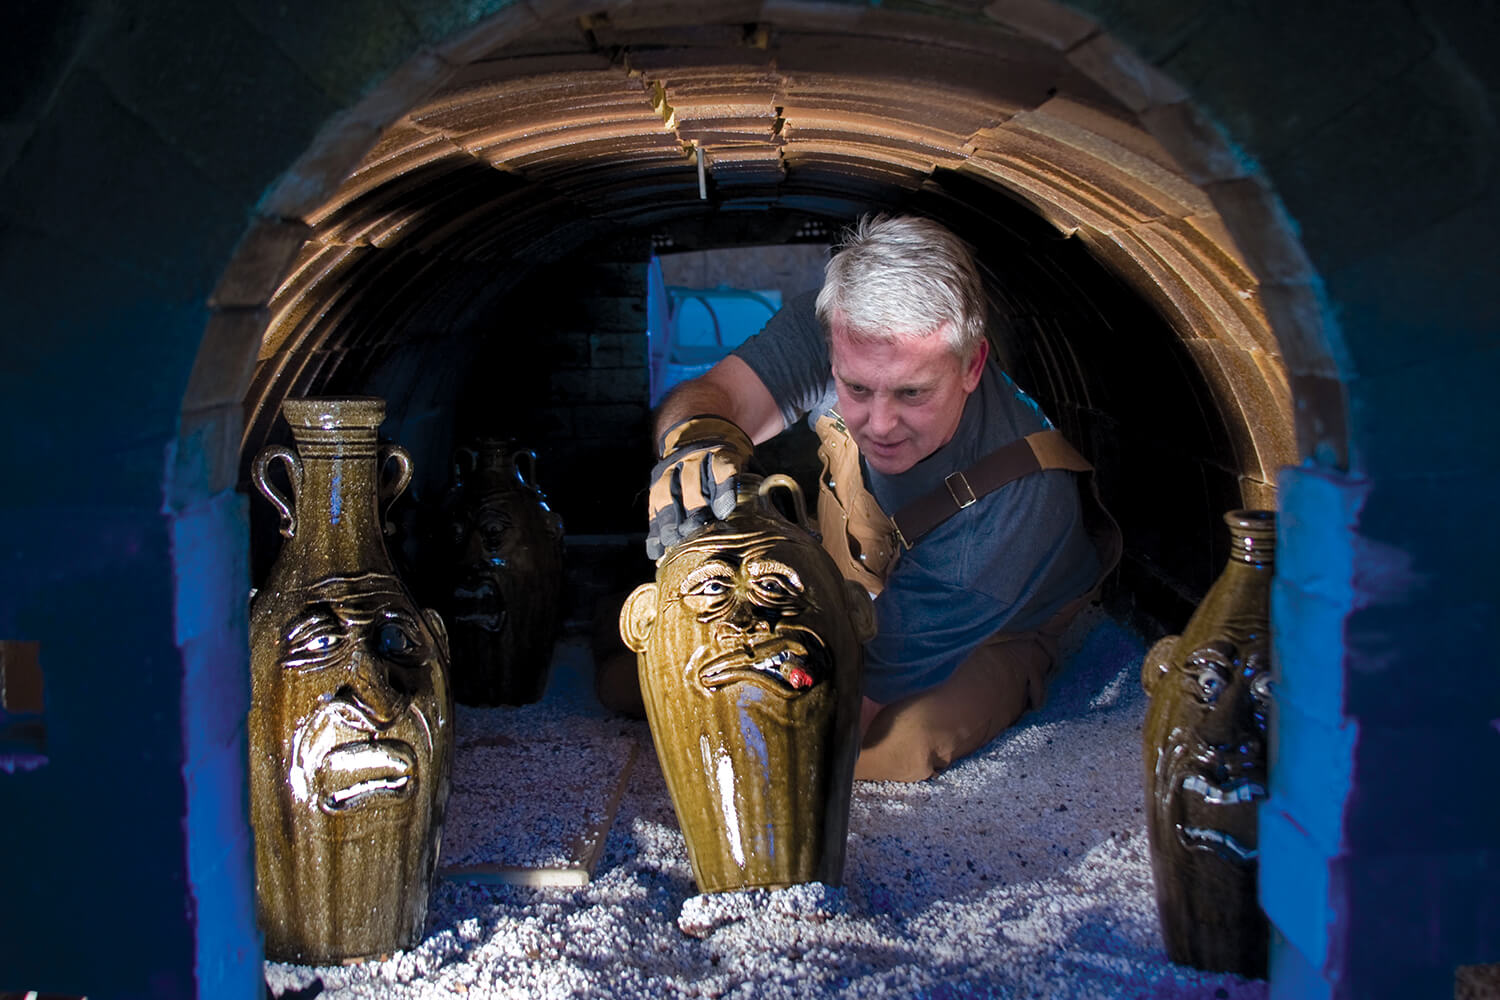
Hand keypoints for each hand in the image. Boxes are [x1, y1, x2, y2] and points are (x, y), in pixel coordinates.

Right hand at [646, 415, 753, 559]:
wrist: (698, 432)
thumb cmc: (729, 462)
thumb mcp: (747, 463)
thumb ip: (760, 489)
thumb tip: (788, 523)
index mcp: (721, 452)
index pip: (722, 469)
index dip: (723, 489)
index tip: (725, 511)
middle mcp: (694, 458)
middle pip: (693, 486)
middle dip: (695, 511)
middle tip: (697, 535)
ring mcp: (672, 469)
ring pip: (668, 495)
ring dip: (670, 522)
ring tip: (674, 547)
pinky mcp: (657, 481)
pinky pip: (653, 505)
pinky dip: (654, 529)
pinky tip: (656, 550)